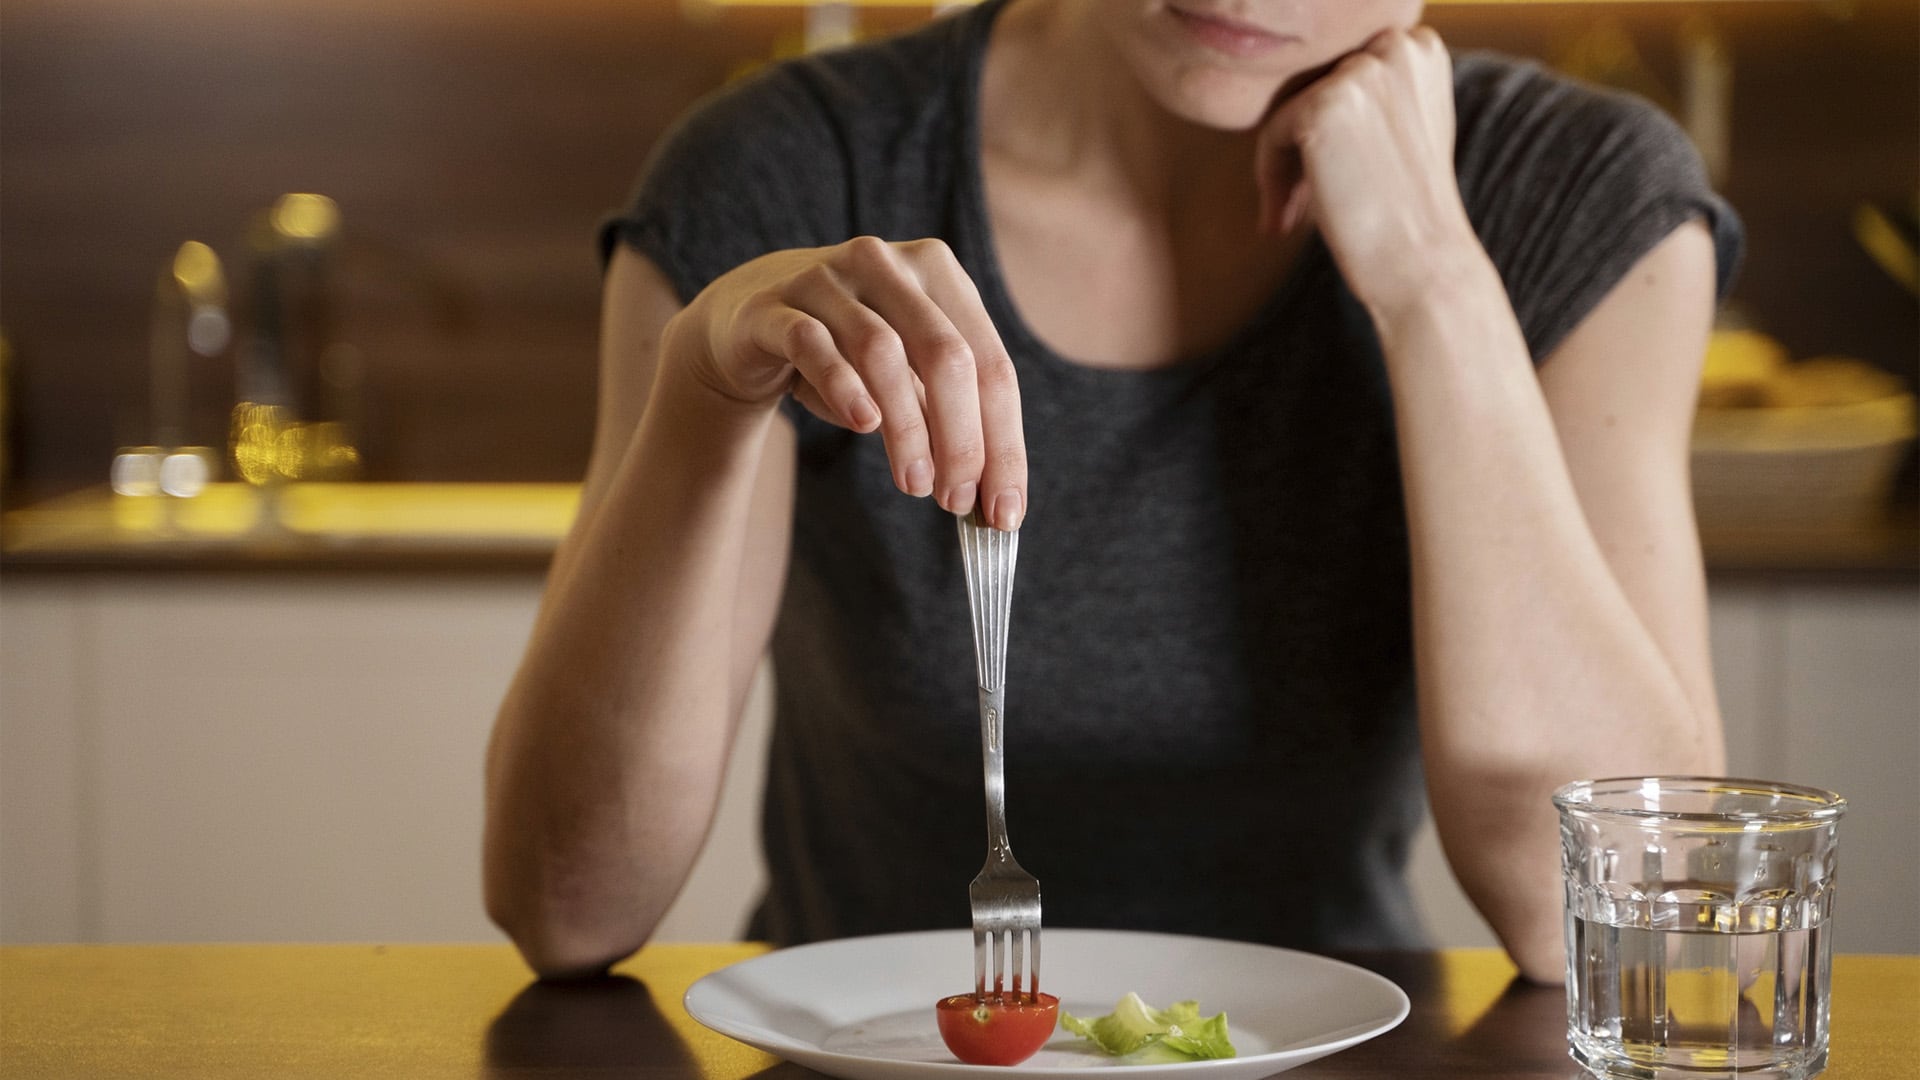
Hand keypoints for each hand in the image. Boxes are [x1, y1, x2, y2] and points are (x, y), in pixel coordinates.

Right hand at [663, 236, 1026, 528]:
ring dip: (907, 428)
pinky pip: (813, 344)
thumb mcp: (904, 380)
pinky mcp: (776, 306)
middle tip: (957, 500)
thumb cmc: (845, 355)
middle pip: (947, 356)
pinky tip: (863, 425)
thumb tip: (987, 493)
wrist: (749, 326)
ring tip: (915, 483)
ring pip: (883, 352)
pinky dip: (843, 387)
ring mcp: (828, 278)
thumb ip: (944, 419)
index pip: (991, 364)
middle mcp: (888, 264)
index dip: (1004, 441)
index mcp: (939, 275)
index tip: (1005, 509)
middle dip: (962, 439)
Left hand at [1255, 27, 1480, 315]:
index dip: (1325, 131)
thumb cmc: (1410, 213)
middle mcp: (1397, 45)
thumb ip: (1370, 102)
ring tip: (1286, 220)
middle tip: (1294, 208)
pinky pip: (1272, 133)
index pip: (1342, 75)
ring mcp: (1362, 72)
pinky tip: (1282, 223)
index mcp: (1421, 48)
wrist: (1423, 264)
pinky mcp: (1325, 104)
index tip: (1319, 183)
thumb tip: (1305, 101)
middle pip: (1313, 89)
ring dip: (1281, 170)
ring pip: (1288, 112)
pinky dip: (1270, 178)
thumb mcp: (1403, 134)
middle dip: (1299, 150)